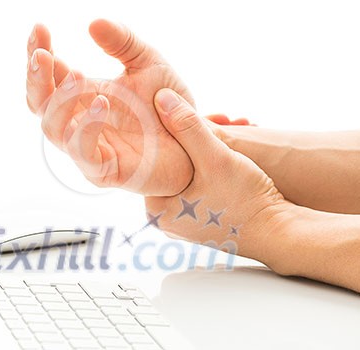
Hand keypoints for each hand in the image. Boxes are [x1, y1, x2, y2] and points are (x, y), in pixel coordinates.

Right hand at [26, 19, 196, 195]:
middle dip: (36, 78)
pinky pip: (82, 152)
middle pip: (39, 104)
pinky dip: (86, 128)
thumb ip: (123, 43)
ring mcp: (87, 148)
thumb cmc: (166, 106)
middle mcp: (78, 122)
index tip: (40, 28)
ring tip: (78, 76)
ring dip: (60, 102)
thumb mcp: (148, 64)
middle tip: (42, 54)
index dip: (38, 54)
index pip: (48, 77)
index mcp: (83, 96)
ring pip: (53, 129)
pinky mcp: (102, 171)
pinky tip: (101, 104)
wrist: (193, 142)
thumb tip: (94, 23)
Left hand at [145, 89, 287, 264]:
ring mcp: (182, 222)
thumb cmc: (247, 201)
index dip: (173, 132)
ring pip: (189, 174)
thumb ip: (188, 127)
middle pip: (173, 166)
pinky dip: (212, 168)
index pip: (154, 160)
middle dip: (195, 139)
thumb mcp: (215, 158)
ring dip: (207, 151)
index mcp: (156, 210)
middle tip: (220, 120)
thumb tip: (160, 98)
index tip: (194, 116)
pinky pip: (199, 185)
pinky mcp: (200, 221)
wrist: (280, 234)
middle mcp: (164, 219)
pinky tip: (231, 154)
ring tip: (231, 130)